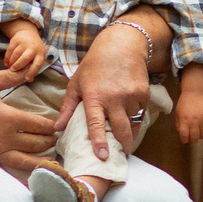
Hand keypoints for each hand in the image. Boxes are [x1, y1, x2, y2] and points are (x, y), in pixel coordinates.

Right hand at [0, 66, 56, 176]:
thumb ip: (13, 76)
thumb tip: (29, 69)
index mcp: (7, 118)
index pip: (40, 126)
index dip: (52, 126)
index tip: (57, 125)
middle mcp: (3, 138)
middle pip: (37, 144)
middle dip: (49, 142)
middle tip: (56, 139)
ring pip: (26, 162)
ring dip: (41, 161)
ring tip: (51, 158)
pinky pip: (9, 167)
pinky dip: (23, 168)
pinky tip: (31, 168)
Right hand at [1, 26, 45, 78]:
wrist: (28, 32)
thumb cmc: (34, 48)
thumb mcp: (37, 56)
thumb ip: (33, 67)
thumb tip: (29, 80)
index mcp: (40, 53)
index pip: (37, 64)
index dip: (32, 72)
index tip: (26, 79)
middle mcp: (33, 48)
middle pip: (25, 58)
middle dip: (18, 66)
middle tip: (12, 71)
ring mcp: (24, 43)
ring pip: (16, 54)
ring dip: (11, 62)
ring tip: (10, 67)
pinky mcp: (15, 40)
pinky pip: (9, 50)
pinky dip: (7, 58)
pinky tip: (6, 62)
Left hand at [60, 22, 152, 163]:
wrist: (122, 45)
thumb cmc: (94, 65)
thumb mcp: (76, 83)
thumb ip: (68, 107)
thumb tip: (58, 128)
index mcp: (94, 96)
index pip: (96, 123)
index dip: (99, 141)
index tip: (102, 156)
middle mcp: (114, 98)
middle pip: (121, 129)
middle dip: (123, 145)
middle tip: (121, 154)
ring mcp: (131, 96)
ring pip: (132, 122)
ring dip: (129, 130)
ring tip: (125, 136)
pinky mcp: (144, 94)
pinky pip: (140, 112)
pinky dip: (135, 116)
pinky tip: (129, 112)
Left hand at [173, 85, 202, 145]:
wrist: (195, 93)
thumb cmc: (184, 104)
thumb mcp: (178, 114)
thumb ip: (179, 125)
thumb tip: (182, 135)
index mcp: (184, 120)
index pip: (184, 136)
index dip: (184, 140)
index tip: (185, 139)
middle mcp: (194, 121)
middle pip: (195, 138)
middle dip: (192, 140)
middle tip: (192, 137)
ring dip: (200, 135)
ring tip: (198, 131)